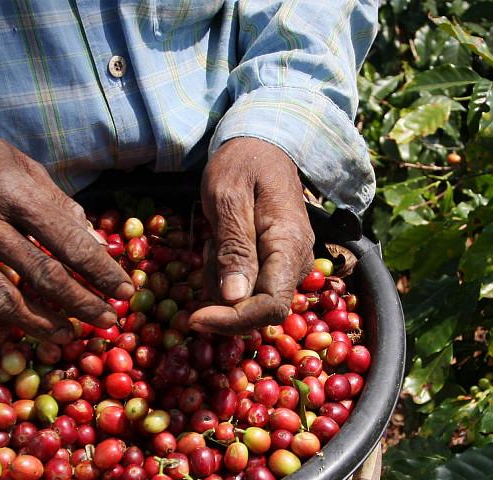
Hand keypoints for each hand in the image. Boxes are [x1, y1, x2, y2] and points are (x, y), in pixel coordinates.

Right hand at [0, 114, 132, 341]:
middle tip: (105, 322)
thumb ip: (60, 207)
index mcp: (12, 193)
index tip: (124, 292)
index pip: (67, 242)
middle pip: (40, 275)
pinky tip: (4, 329)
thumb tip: (96, 245)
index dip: (100, 272)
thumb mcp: (25, 167)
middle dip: (80, 305)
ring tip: (63, 334)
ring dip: (36, 323)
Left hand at [191, 138, 314, 334]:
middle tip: (206, 247)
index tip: (195, 318)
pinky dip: (225, 273)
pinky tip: (222, 241)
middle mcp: (297, 262)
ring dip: (220, 280)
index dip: (233, 321)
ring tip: (215, 236)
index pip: (271, 306)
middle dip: (221, 295)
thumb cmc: (243, 164)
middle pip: (258, 308)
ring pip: (249, 299)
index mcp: (289, 245)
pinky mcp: (276, 264)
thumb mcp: (228, 197)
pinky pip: (247, 286)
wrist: (263, 145)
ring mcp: (288, 265)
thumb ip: (233, 247)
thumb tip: (235, 298)